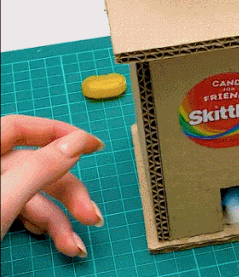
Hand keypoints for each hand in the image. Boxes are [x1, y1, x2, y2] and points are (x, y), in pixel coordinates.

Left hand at [1, 115, 104, 257]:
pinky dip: (45, 228)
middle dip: (67, 192)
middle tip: (90, 215)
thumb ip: (40, 167)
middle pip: (35, 166)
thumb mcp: (3, 201)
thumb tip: (77, 142)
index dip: (59, 132)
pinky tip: (56, 242)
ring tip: (73, 246)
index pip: (21, 128)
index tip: (93, 146)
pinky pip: (23, 212)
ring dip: (60, 220)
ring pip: (33, 194)